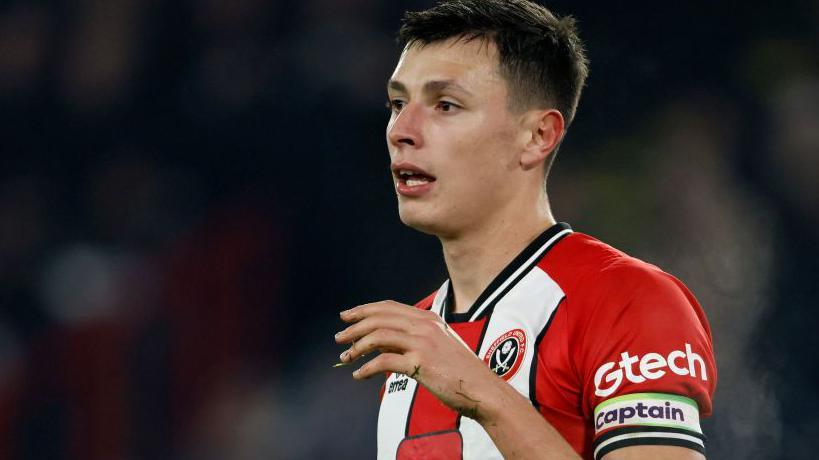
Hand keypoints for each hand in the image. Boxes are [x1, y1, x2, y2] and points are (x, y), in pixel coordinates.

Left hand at [334, 300, 501, 419]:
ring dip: (357, 346)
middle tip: (339, 337)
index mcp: (428, 318)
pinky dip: (367, 368)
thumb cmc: (461, 371)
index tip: (347, 316)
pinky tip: (359, 375)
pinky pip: (385, 361)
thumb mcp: (440, 345)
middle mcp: (424, 325)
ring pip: (378, 335)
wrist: (482, 388)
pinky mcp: (421, 363)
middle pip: (380, 317)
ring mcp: (423, 342)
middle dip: (355, 325)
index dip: (365, 309)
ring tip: (345, 357)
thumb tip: (388, 344)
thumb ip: (418, 339)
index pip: (389, 306)